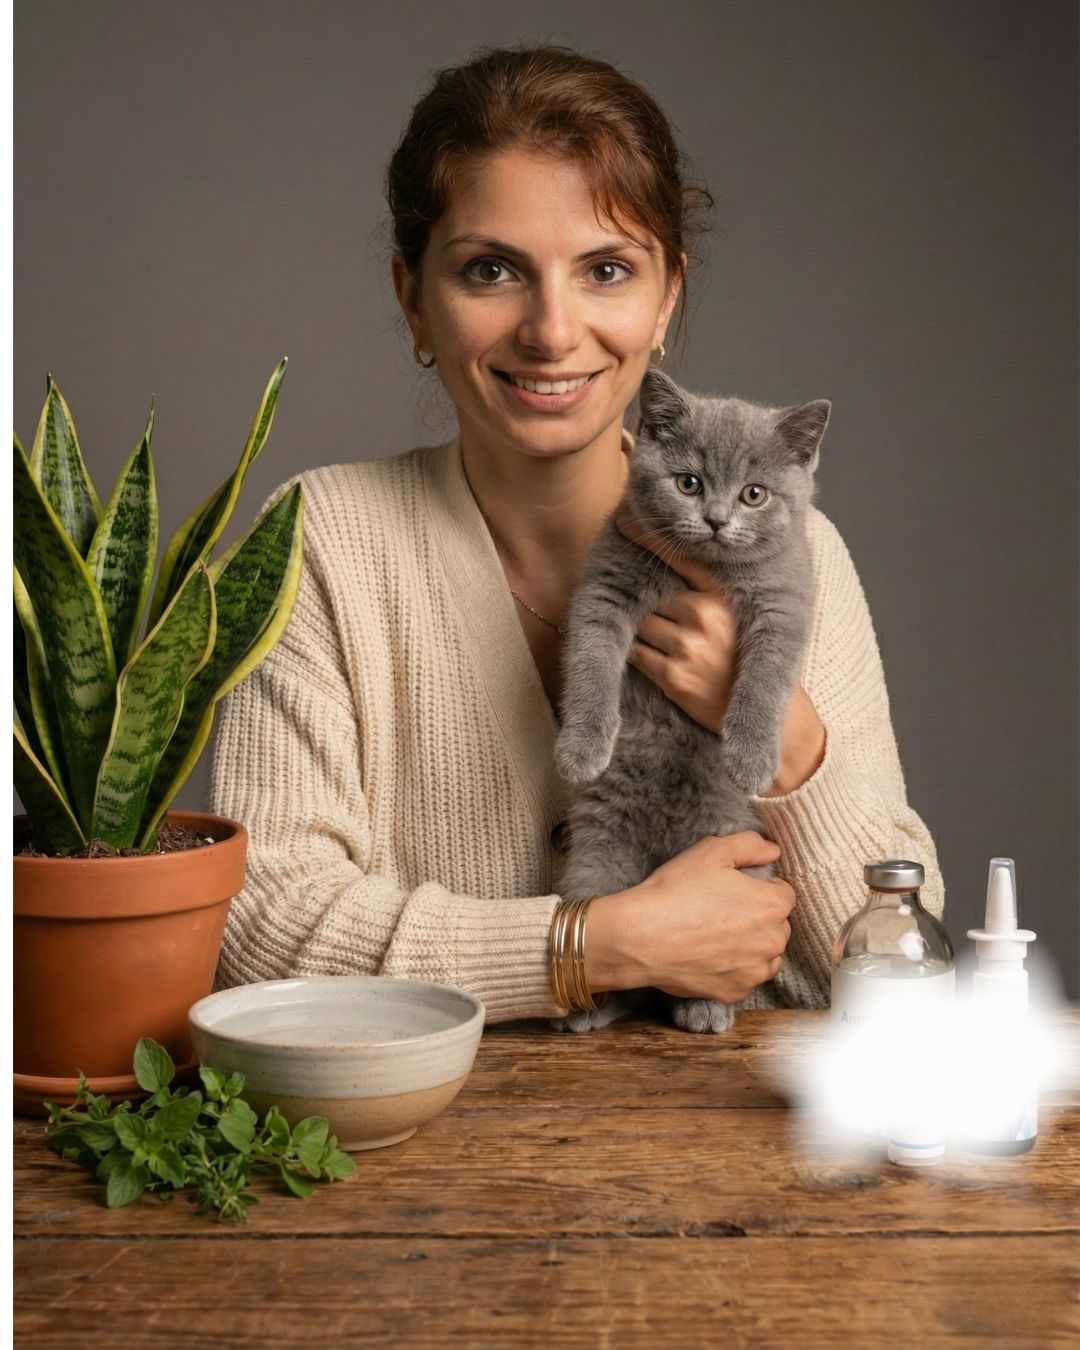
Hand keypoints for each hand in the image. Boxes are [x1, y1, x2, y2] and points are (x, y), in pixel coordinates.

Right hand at [584, 831, 794, 1003]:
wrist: (640, 938)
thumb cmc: (676, 891)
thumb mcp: (711, 851)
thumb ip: (750, 845)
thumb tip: (773, 851)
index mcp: (772, 906)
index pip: (784, 894)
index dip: (760, 888)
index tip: (735, 889)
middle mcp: (772, 942)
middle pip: (778, 926)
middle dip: (758, 918)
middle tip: (723, 911)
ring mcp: (754, 972)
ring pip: (766, 956)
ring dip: (752, 946)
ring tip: (718, 935)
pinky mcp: (735, 993)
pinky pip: (745, 978)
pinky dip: (734, 969)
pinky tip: (710, 956)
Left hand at [616, 513, 736, 734]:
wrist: (756, 711)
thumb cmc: (742, 659)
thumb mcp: (737, 617)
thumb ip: (708, 592)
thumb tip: (673, 562)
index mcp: (722, 600)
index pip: (681, 561)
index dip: (650, 542)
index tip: (627, 522)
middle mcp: (705, 620)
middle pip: (653, 597)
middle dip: (646, 602)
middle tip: (645, 606)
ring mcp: (687, 649)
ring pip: (641, 625)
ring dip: (642, 630)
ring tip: (660, 639)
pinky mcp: (673, 677)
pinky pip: (638, 655)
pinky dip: (639, 654)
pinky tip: (657, 658)